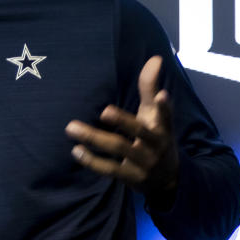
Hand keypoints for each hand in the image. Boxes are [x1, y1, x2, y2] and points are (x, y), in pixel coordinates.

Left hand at [65, 56, 179, 207]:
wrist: (167, 181)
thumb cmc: (156, 139)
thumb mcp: (155, 116)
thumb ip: (150, 88)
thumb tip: (155, 58)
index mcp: (163, 128)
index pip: (166, 116)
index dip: (164, 107)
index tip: (162, 95)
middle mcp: (155, 145)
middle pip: (138, 132)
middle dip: (122, 121)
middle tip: (104, 111)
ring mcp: (143, 163)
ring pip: (119, 149)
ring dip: (95, 138)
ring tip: (72, 127)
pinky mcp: (130, 177)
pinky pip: (109, 169)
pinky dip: (92, 161)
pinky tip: (76, 150)